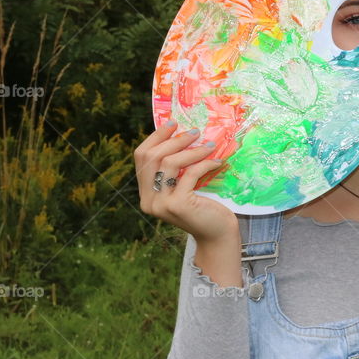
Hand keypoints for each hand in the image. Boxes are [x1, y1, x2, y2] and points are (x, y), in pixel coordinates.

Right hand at [134, 120, 236, 243]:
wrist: (218, 235)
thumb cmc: (204, 207)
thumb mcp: (184, 186)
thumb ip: (176, 169)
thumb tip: (181, 133)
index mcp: (145, 193)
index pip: (141, 157)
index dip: (155, 137)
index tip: (172, 123)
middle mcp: (148, 200)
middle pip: (152, 157)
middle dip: (174, 140)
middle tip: (195, 132)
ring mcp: (160, 204)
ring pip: (169, 163)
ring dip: (192, 150)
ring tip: (210, 145)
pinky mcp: (178, 205)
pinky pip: (190, 174)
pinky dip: (205, 164)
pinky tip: (217, 162)